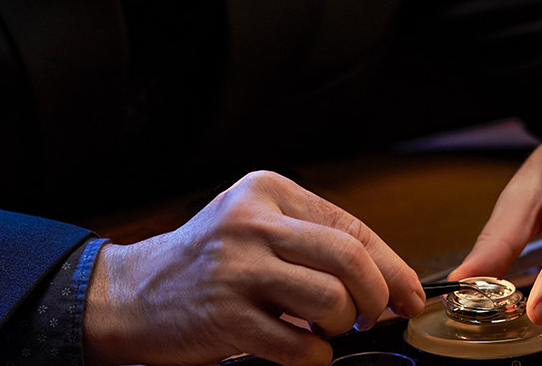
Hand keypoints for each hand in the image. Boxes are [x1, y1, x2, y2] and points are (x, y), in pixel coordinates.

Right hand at [82, 170, 424, 365]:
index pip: (351, 228)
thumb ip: (314, 242)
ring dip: (338, 326)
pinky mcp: (223, 317)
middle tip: (372, 317)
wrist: (130, 293)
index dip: (392, 268)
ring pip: (329, 299)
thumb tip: (390, 280)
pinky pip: (295, 345)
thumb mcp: (256, 227)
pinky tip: (304, 350)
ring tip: (324, 330)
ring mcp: (235, 270)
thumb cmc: (206, 263)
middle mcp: (252, 223)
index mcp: (267, 191)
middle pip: (349, 260)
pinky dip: (312, 355)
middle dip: (375, 297)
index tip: (411, 295)